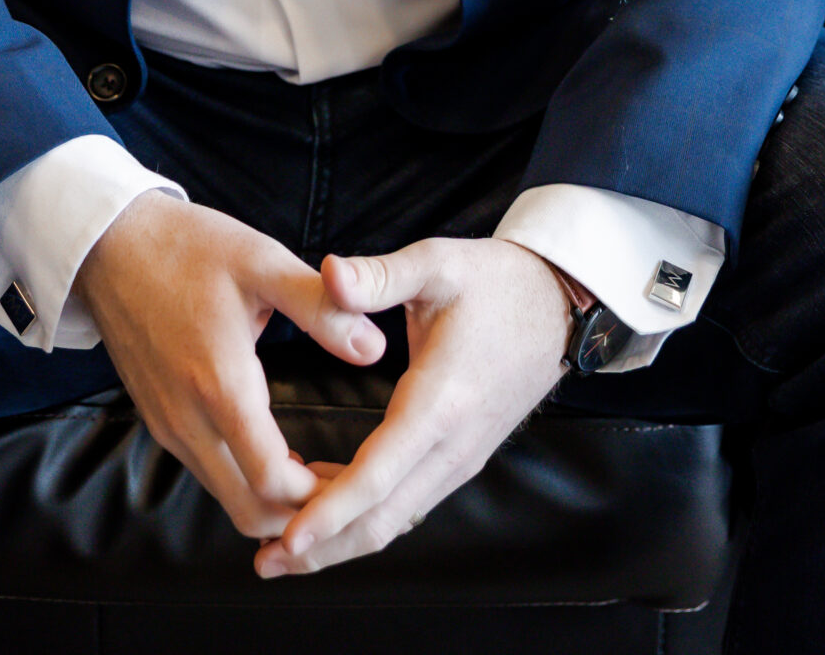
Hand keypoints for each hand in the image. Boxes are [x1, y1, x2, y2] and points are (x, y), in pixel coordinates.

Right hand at [73, 192, 386, 540]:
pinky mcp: (158, 420)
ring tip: (319, 475)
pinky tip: (276, 453)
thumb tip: (374, 347)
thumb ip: (320, 307)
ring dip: (272, 501)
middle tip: (344, 488)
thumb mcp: (261, 261)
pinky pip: (207, 472)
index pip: (272, 480)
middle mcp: (188, 420)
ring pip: (226, 496)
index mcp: (219, 385)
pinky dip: (244, 481)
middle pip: (248, 511)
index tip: (356, 476)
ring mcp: (168, 425)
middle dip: (301, 516)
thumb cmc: (186, 247)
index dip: (319, 495)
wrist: (109, 244)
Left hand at [254, 237, 571, 578]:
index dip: (329, 513)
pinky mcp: (460, 456)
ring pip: (396, 519)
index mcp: (440, 404)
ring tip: (285, 546)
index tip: (287, 538)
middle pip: (383, 519)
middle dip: (324, 548)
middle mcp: (452, 445)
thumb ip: (379, 275)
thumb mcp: (437, 264)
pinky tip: (326, 498)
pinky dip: (366, 513)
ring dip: (342, 538)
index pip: (377, 477)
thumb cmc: (496, 282)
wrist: (557, 304)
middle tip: (267, 561)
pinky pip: (408, 501)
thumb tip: (329, 273)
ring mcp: (460, 457)